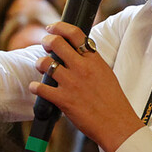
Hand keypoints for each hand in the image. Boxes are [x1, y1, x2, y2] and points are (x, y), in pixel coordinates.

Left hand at [29, 23, 143, 151]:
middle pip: (56, 43)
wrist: (117, 124)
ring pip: (45, 63)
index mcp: (94, 60)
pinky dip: (35, 87)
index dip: (59, 27)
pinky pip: (40, 88)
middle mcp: (82, 68)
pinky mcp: (63, 100)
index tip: (52, 28)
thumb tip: (79, 52)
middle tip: (45, 45)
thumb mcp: (106, 73)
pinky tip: (36, 87)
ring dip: (39, 64)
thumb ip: (91, 61)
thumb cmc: (113, 101)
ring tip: (41, 67)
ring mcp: (72, 83)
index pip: (75, 34)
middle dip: (46, 41)